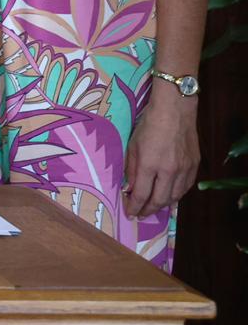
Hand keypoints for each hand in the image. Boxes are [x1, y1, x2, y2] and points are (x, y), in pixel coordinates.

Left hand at [123, 96, 199, 217]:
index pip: (142, 195)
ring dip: (163, 205)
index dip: (135, 207)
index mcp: (149, 165)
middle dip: (148, 210)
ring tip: (153, 207)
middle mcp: (169, 171)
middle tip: (141, 214)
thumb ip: (131, 169)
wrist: (175, 110)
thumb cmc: (148, 125)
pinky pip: (186, 187)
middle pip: (159, 200)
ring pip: (175, 197)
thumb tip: (130, 188)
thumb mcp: (132, 146)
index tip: (129, 212)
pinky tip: (170, 197)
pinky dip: (177, 195)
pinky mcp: (195, 165)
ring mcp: (185, 169)